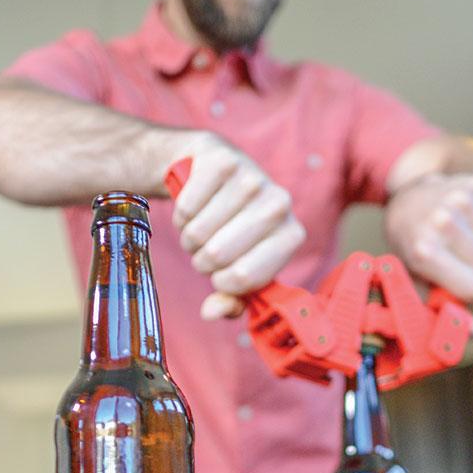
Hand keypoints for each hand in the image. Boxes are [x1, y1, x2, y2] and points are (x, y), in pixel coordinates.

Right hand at [166, 133, 305, 319]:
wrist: (212, 175)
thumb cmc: (231, 231)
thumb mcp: (236, 268)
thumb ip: (230, 300)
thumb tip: (210, 313)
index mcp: (292, 236)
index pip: (245, 278)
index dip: (222, 282)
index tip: (221, 274)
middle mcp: (279, 204)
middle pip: (218, 255)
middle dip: (202, 261)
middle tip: (206, 250)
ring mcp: (253, 178)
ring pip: (198, 232)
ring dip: (189, 238)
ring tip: (199, 228)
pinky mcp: (223, 160)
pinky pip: (186, 206)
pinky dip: (181, 213)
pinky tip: (193, 206)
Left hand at [384, 173, 472, 338]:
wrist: (408, 201)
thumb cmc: (413, 250)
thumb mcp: (419, 283)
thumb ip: (447, 312)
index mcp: (422, 252)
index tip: (463, 288)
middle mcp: (440, 223)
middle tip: (460, 263)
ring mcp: (460, 200)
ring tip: (463, 243)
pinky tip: (472, 225)